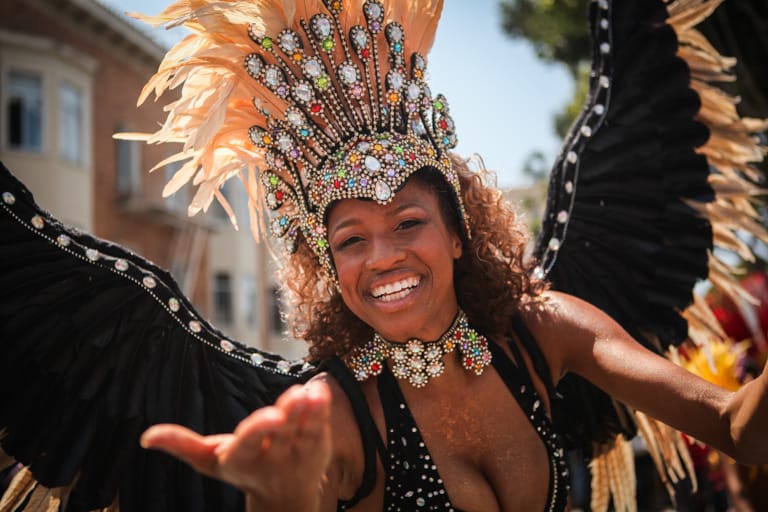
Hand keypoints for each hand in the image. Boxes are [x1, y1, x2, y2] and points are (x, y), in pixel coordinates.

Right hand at [141, 381, 331, 509]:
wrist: (284, 498)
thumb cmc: (240, 469)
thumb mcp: (208, 461)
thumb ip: (182, 446)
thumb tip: (146, 437)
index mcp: (241, 461)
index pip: (248, 445)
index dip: (257, 430)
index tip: (268, 415)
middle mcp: (271, 461)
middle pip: (279, 437)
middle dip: (285, 417)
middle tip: (293, 398)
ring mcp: (298, 456)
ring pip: (303, 432)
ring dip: (307, 413)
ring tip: (308, 393)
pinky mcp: (318, 449)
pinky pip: (320, 429)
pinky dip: (321, 412)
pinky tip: (320, 393)